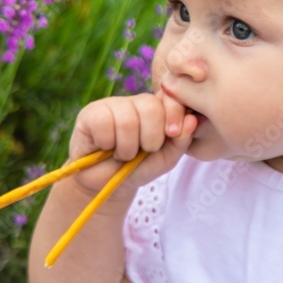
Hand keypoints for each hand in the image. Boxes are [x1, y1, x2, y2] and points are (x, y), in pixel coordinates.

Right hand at [67, 91, 197, 197]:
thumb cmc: (138, 168)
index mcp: (158, 109)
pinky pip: (103, 123)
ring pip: (127, 119)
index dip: (174, 113)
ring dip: (127, 147)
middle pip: (150, 107)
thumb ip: (181, 141)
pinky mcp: (90, 113)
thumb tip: (192, 120)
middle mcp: (136, 102)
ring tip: (123, 154)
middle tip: (142, 151)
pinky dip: (107, 142)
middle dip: (150, 138)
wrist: (106, 185)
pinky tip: (105, 147)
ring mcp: (113, 105)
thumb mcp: (165, 159)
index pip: (171, 97)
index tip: (172, 133)